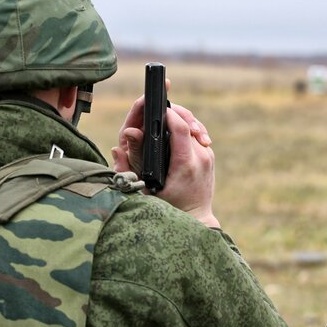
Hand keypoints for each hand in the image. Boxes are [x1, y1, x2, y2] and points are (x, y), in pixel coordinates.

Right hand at [111, 83, 218, 227]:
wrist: (195, 219)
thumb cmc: (167, 208)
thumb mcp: (144, 191)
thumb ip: (128, 169)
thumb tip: (117, 148)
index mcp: (184, 164)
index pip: (180, 128)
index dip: (168, 113)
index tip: (156, 107)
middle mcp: (200, 158)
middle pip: (188, 123)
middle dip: (173, 112)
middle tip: (158, 109)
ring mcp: (207, 156)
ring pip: (193, 127)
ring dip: (180, 119)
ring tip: (164, 117)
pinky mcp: (209, 157)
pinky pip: (196, 136)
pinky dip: (185, 130)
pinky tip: (173, 131)